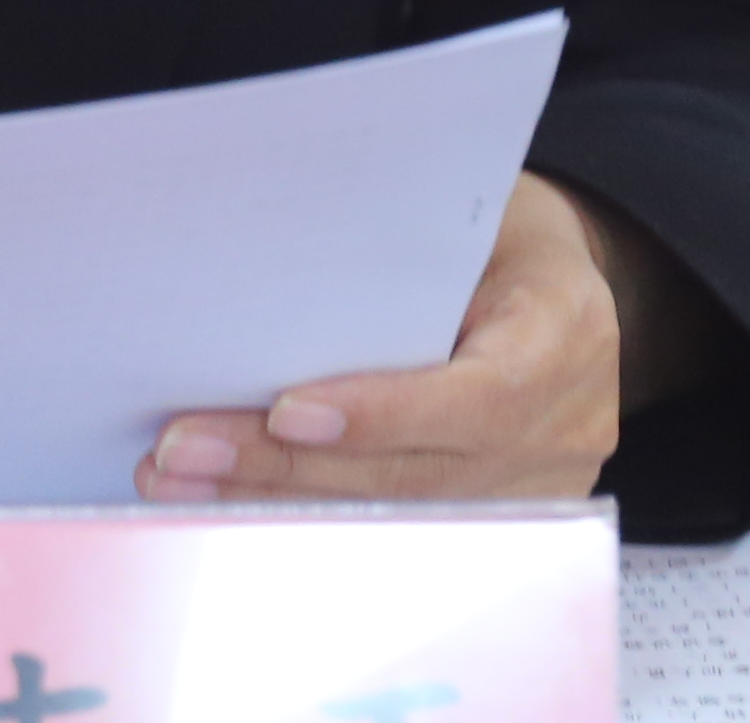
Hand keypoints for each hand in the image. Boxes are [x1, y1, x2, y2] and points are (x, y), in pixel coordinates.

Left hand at [139, 172, 618, 505]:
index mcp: (564, 333)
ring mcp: (539, 489)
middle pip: (418, 474)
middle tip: (185, 451)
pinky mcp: (504, 524)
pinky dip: (311, 518)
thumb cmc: (502, 236)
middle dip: (289, 468)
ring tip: (186, 482)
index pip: (478, 397)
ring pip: (397, 516)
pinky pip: (400, 532)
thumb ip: (401, 260)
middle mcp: (564, 427)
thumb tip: (273, 292)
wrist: (563, 289)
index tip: (286, 413)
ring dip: (280, 503)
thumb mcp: (472, 217)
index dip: (381, 415)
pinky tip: (233, 505)